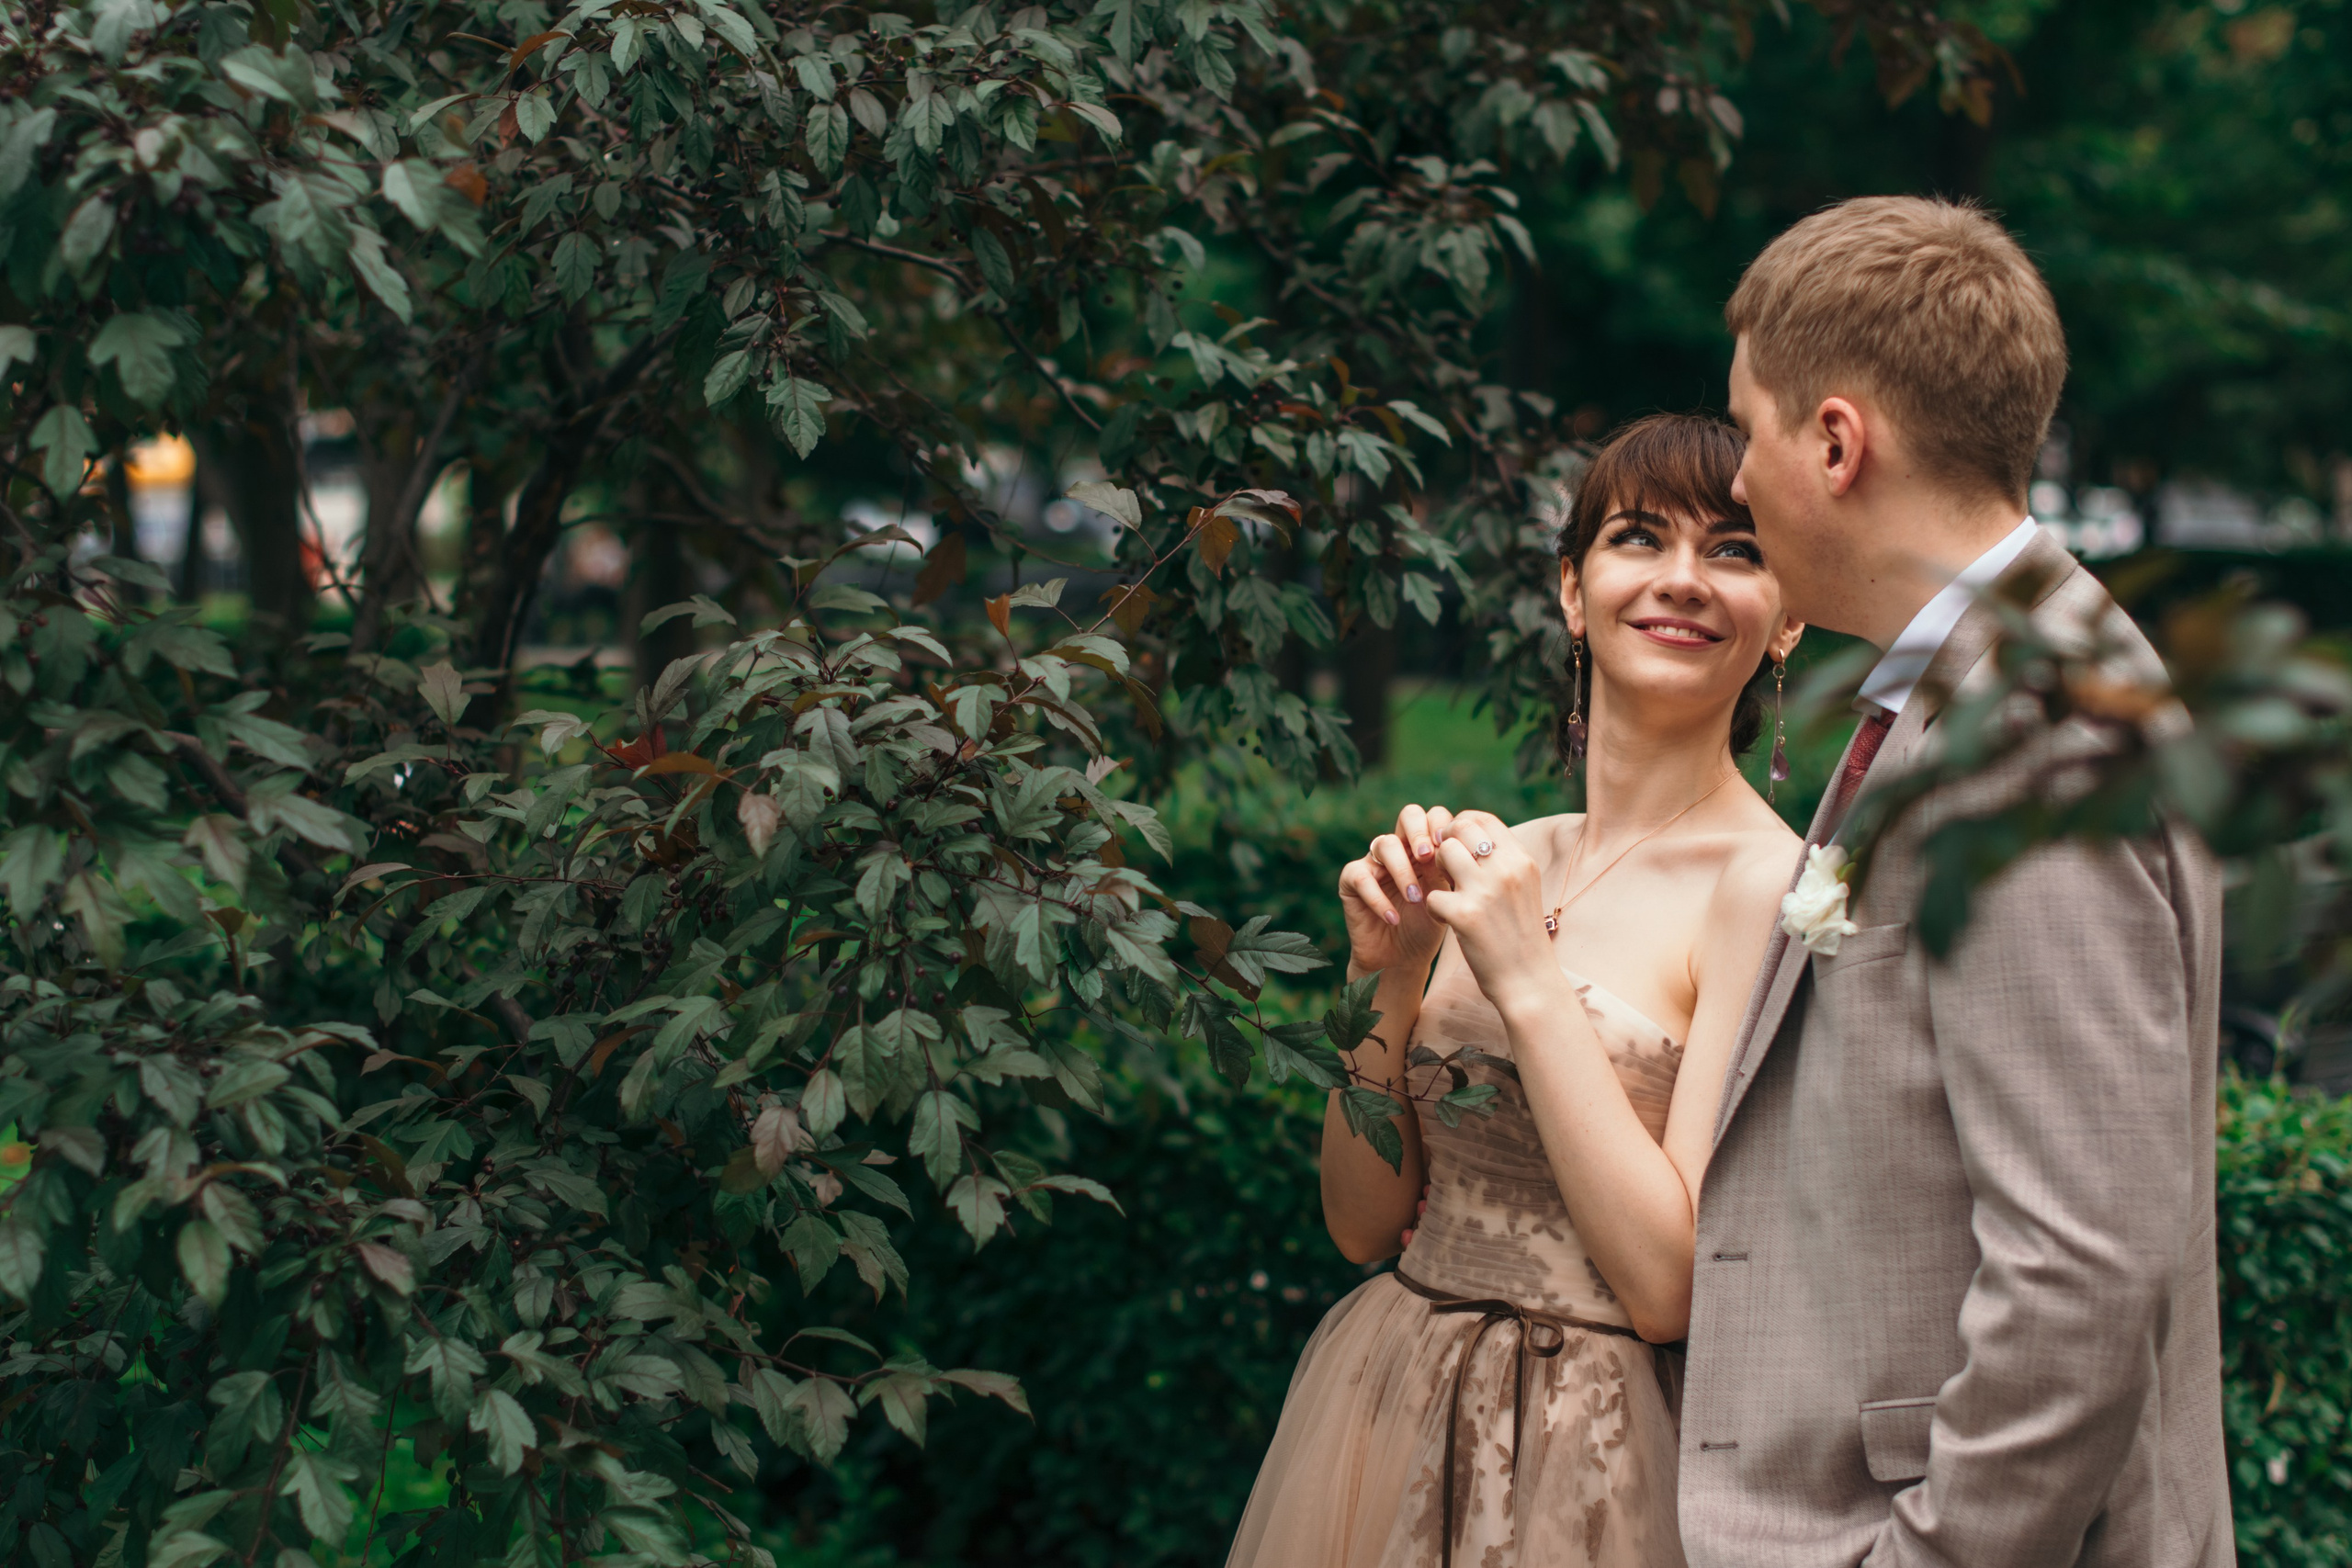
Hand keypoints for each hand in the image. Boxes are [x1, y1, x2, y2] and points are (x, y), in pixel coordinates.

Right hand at [1337, 802, 1457, 977]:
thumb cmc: (1427, 927)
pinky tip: (1393, 918)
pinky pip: (1361, 876)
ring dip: (1403, 871)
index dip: (1442, 827)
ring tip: (1415, 899)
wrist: (1401, 959)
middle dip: (1420, 833)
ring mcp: (1374, 862)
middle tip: (1428, 857)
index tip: (1452, 851)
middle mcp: (1400, 848)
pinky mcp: (1351, 881)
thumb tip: (1462, 847)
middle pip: (1409, 814)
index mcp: (1425, 847)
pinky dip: (1378, 898)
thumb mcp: (1445, 897)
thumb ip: (1450, 870)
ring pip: (1385, 843)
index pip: (1434, 816)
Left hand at [1423, 810, 1553, 1010]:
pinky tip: (1446, 921)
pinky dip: (1432, 908)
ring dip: (1437, 871)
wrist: (1529, 981)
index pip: (1483, 819)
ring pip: (1444, 853)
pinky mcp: (1465, 915)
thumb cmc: (1521, 935)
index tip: (1455, 846)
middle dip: (1446, 845)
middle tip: (1447, 870)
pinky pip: (1432, 895)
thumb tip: (1467, 833)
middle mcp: (1506, 869)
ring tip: (1447, 892)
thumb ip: (1501, 861)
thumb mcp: (1523, 888)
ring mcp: (1486, 891)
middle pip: (1460, 828)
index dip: (1461, 826)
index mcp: (1522, 860)